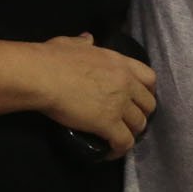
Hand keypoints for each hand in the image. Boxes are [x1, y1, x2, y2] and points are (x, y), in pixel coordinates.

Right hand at [41, 35, 156, 156]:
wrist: (42, 75)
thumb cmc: (53, 58)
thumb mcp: (72, 44)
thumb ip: (84, 42)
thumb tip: (87, 38)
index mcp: (120, 63)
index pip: (150, 78)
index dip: (147, 91)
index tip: (138, 99)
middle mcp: (126, 83)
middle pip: (149, 104)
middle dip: (141, 114)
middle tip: (128, 121)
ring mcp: (119, 104)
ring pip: (139, 125)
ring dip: (131, 133)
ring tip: (118, 138)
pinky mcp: (108, 123)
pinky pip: (124, 142)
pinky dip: (119, 150)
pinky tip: (109, 153)